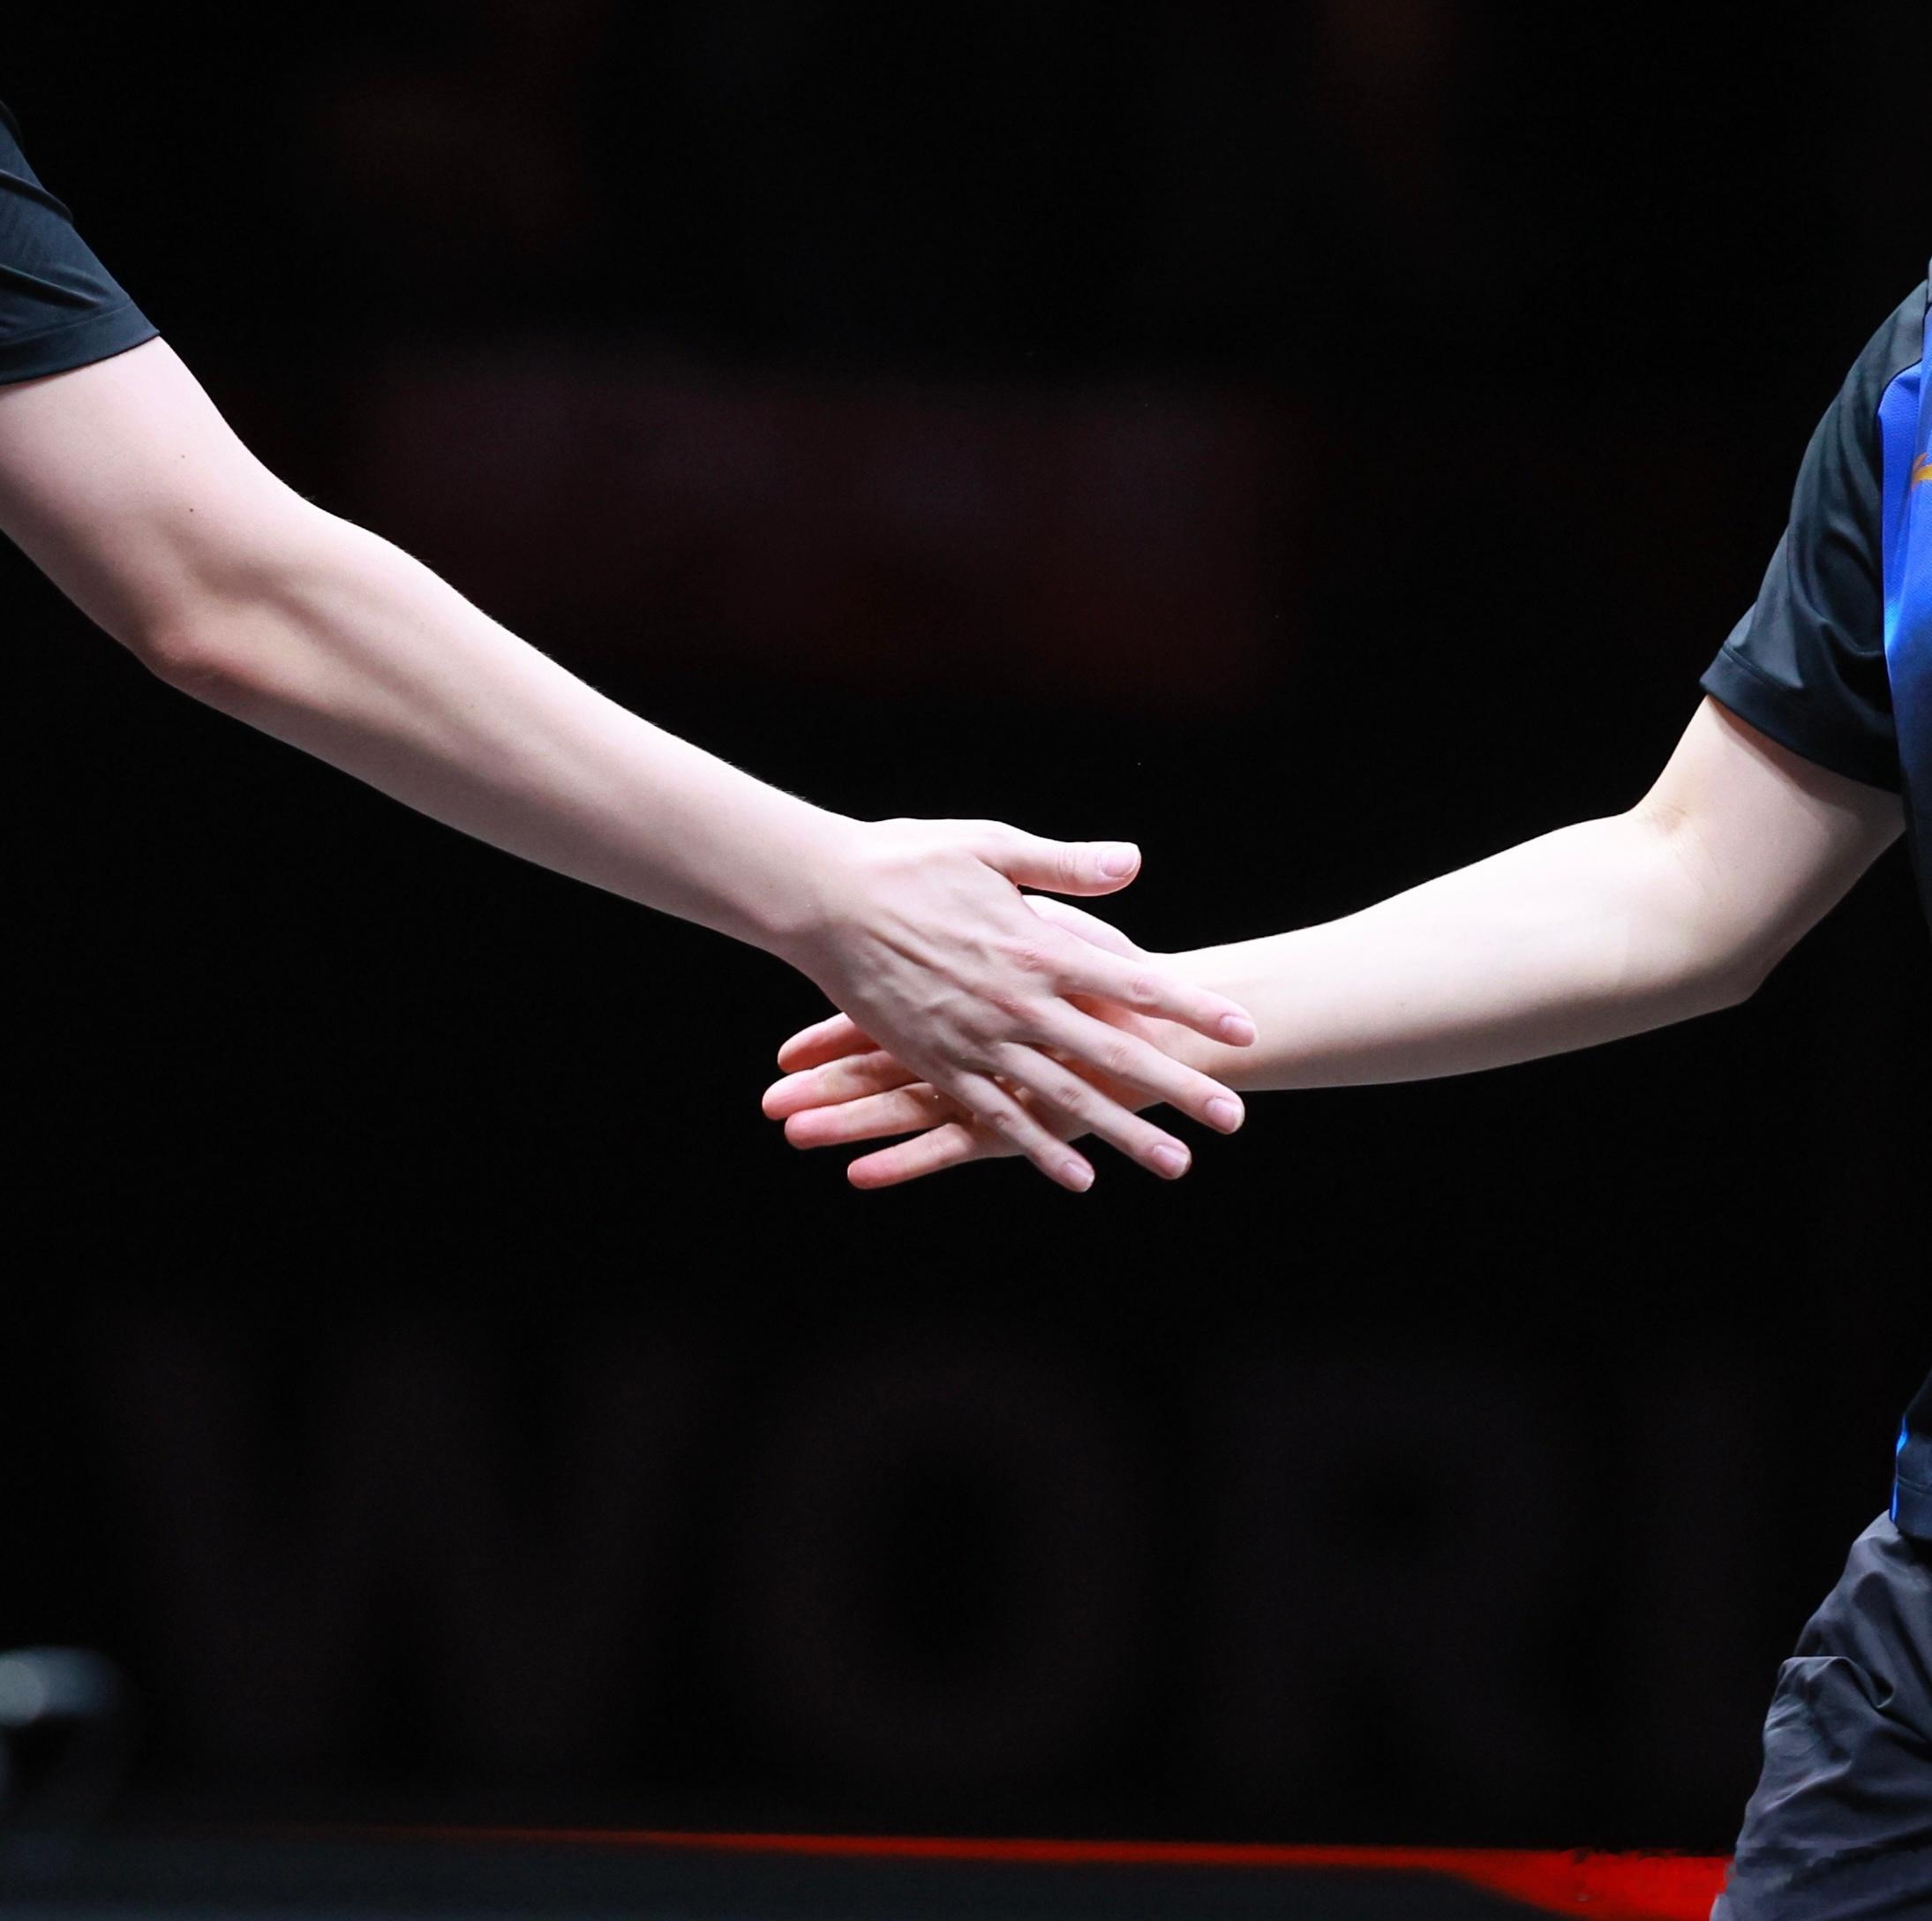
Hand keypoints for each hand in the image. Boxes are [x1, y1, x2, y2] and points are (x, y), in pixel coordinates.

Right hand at [768, 892, 1236, 1189]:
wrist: (821, 896)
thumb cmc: (906, 860)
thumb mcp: (991, 846)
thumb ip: (1066, 866)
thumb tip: (1135, 863)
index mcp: (1035, 945)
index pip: (1132, 982)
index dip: (1190, 1007)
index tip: (1241, 1030)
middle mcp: (1015, 1001)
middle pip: (1111, 1053)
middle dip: (1176, 1087)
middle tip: (1232, 1118)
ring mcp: (976, 1039)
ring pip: (1063, 1098)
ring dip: (1122, 1132)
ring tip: (1174, 1164)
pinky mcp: (935, 1063)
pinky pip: (995, 1117)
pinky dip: (1037, 1148)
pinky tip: (1078, 1178)